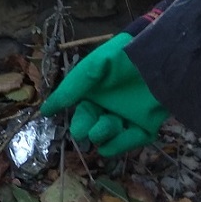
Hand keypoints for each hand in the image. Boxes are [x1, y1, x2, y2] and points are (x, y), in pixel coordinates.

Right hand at [40, 33, 167, 155]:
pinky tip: (110, 143)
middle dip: (86, 129)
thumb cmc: (119, 58)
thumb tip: (44, 111)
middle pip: (94, 126)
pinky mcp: (146, 125)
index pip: (82, 113)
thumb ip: (70, 90)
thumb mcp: (90, 69)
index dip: (76, 120)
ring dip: (102, 135)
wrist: (156, 56)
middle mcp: (111, 107)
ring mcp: (128, 117)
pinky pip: (130, 140)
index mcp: (97, 93)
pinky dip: (120, 144)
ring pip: (110, 136)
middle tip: (83, 130)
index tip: (70, 126)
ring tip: (102, 128)